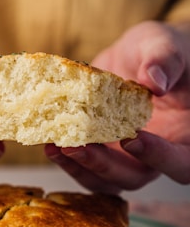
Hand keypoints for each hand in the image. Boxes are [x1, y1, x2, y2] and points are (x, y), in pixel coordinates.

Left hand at [46, 20, 189, 192]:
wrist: (137, 58)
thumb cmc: (161, 52)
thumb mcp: (165, 45)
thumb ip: (165, 60)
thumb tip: (153, 81)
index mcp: (183, 137)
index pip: (180, 163)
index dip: (158, 158)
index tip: (131, 139)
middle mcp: (154, 156)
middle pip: (134, 177)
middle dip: (104, 166)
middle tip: (77, 147)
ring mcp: (125, 158)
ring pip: (105, 180)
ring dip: (79, 168)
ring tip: (56, 147)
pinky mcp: (101, 153)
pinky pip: (85, 168)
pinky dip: (67, 160)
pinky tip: (50, 144)